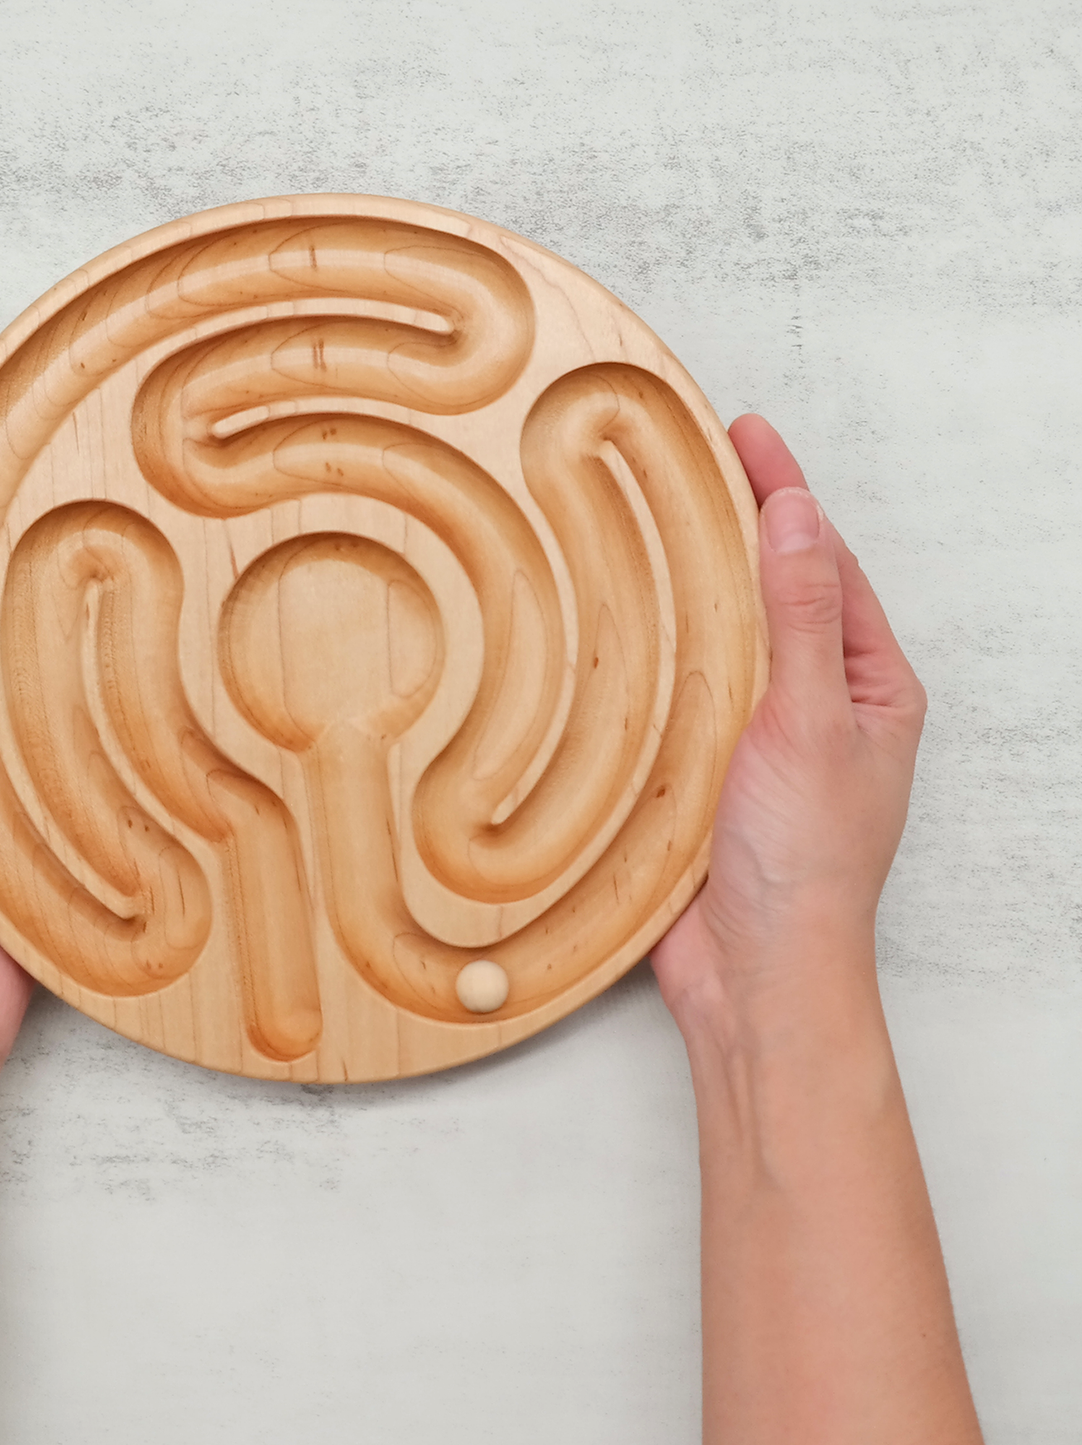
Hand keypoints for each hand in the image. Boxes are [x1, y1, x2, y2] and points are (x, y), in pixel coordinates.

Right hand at [651, 414, 927, 1036]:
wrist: (757, 975)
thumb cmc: (805, 865)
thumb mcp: (810, 722)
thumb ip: (798, 617)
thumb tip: (796, 516)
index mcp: (870, 687)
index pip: (825, 563)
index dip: (784, 493)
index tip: (742, 433)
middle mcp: (819, 706)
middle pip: (773, 594)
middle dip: (734, 530)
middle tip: (682, 465)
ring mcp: (759, 739)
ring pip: (721, 642)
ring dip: (687, 591)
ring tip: (641, 529)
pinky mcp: (706, 772)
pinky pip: (680, 694)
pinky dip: (654, 657)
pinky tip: (616, 631)